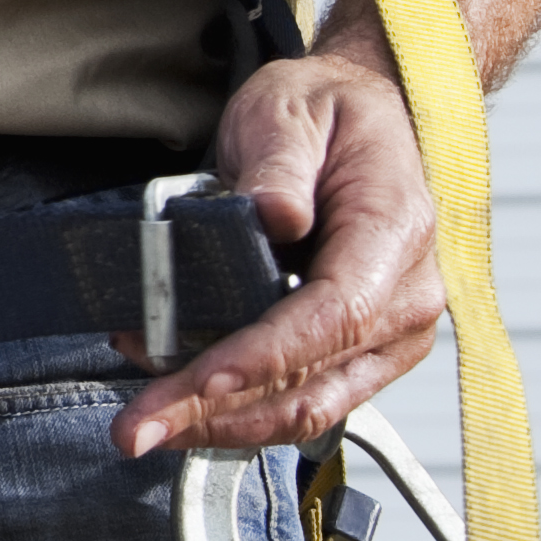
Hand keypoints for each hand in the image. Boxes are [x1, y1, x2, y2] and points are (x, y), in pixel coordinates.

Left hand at [118, 46, 445, 456]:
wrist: (365, 119)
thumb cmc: (326, 114)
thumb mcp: (290, 111)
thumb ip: (280, 163)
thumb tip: (275, 216)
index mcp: (395, 235)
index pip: (333, 316)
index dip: (264, 358)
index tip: (201, 382)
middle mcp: (403, 301)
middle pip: (312, 383)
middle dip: (218, 413)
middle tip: (137, 429)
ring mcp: (385, 337)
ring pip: (303, 408)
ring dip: (220, 423)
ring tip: (144, 419)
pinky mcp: (355, 353)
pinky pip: (297, 396)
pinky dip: (234, 404)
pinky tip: (174, 394)